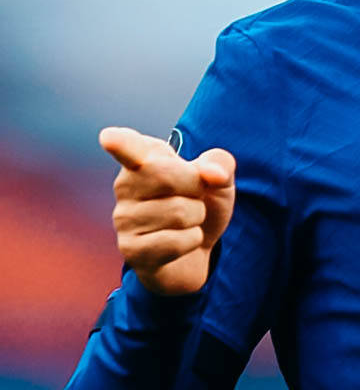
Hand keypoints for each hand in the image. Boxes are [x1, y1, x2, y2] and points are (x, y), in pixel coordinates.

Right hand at [99, 125, 235, 297]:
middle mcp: (124, 186)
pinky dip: (191, 241)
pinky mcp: (130, 250)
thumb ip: (220, 165)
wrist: (195, 252)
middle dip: (196, 189)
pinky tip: (181, 243)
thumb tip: (213, 174)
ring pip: (178, 213)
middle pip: (168, 176)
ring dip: (196, 219)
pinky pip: (175, 241)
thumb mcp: (219, 179)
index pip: (129, 148)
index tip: (109, 138)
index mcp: (143, 158)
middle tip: (194, 198)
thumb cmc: (202, 205)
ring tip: (186, 222)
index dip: (121, 142)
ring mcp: (123, 219)